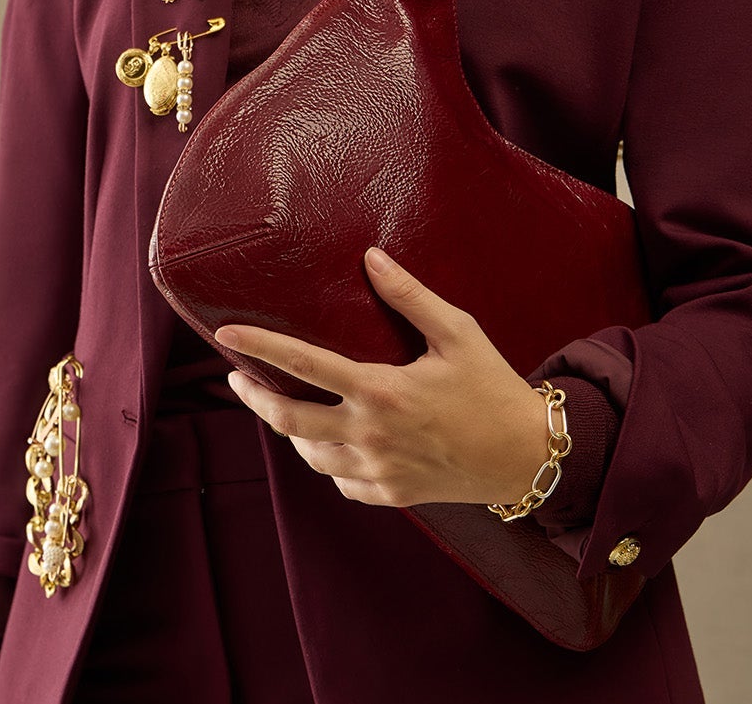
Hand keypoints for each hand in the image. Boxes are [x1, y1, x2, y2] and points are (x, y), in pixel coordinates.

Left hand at [214, 246, 548, 507]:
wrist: (526, 455)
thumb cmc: (493, 388)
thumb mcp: (458, 332)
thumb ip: (410, 296)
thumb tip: (372, 258)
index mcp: (381, 391)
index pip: (303, 364)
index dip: (259, 347)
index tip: (225, 335)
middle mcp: (371, 435)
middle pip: (289, 420)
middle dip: (254, 398)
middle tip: (235, 379)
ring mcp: (379, 470)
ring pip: (310, 455)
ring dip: (289, 431)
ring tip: (281, 407)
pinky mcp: (391, 494)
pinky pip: (341, 481)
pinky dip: (326, 461)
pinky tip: (328, 442)